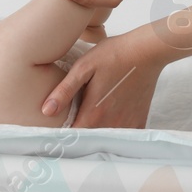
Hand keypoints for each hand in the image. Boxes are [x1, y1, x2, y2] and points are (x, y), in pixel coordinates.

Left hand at [40, 25, 164, 128]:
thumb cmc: (113, 55)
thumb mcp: (83, 67)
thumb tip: (46, 110)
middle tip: (69, 129)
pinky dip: (115, 133)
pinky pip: (124, 136)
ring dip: (96, 137)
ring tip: (88, 125)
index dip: (62, 136)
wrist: (146, 51)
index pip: (73, 136)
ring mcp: (127, 124)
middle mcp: (110, 124)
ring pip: (106, 140)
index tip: (56, 132)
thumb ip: (65, 91)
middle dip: (78, 138)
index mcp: (94, 113)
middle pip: (89, 140)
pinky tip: (109, 122)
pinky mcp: (139, 120)